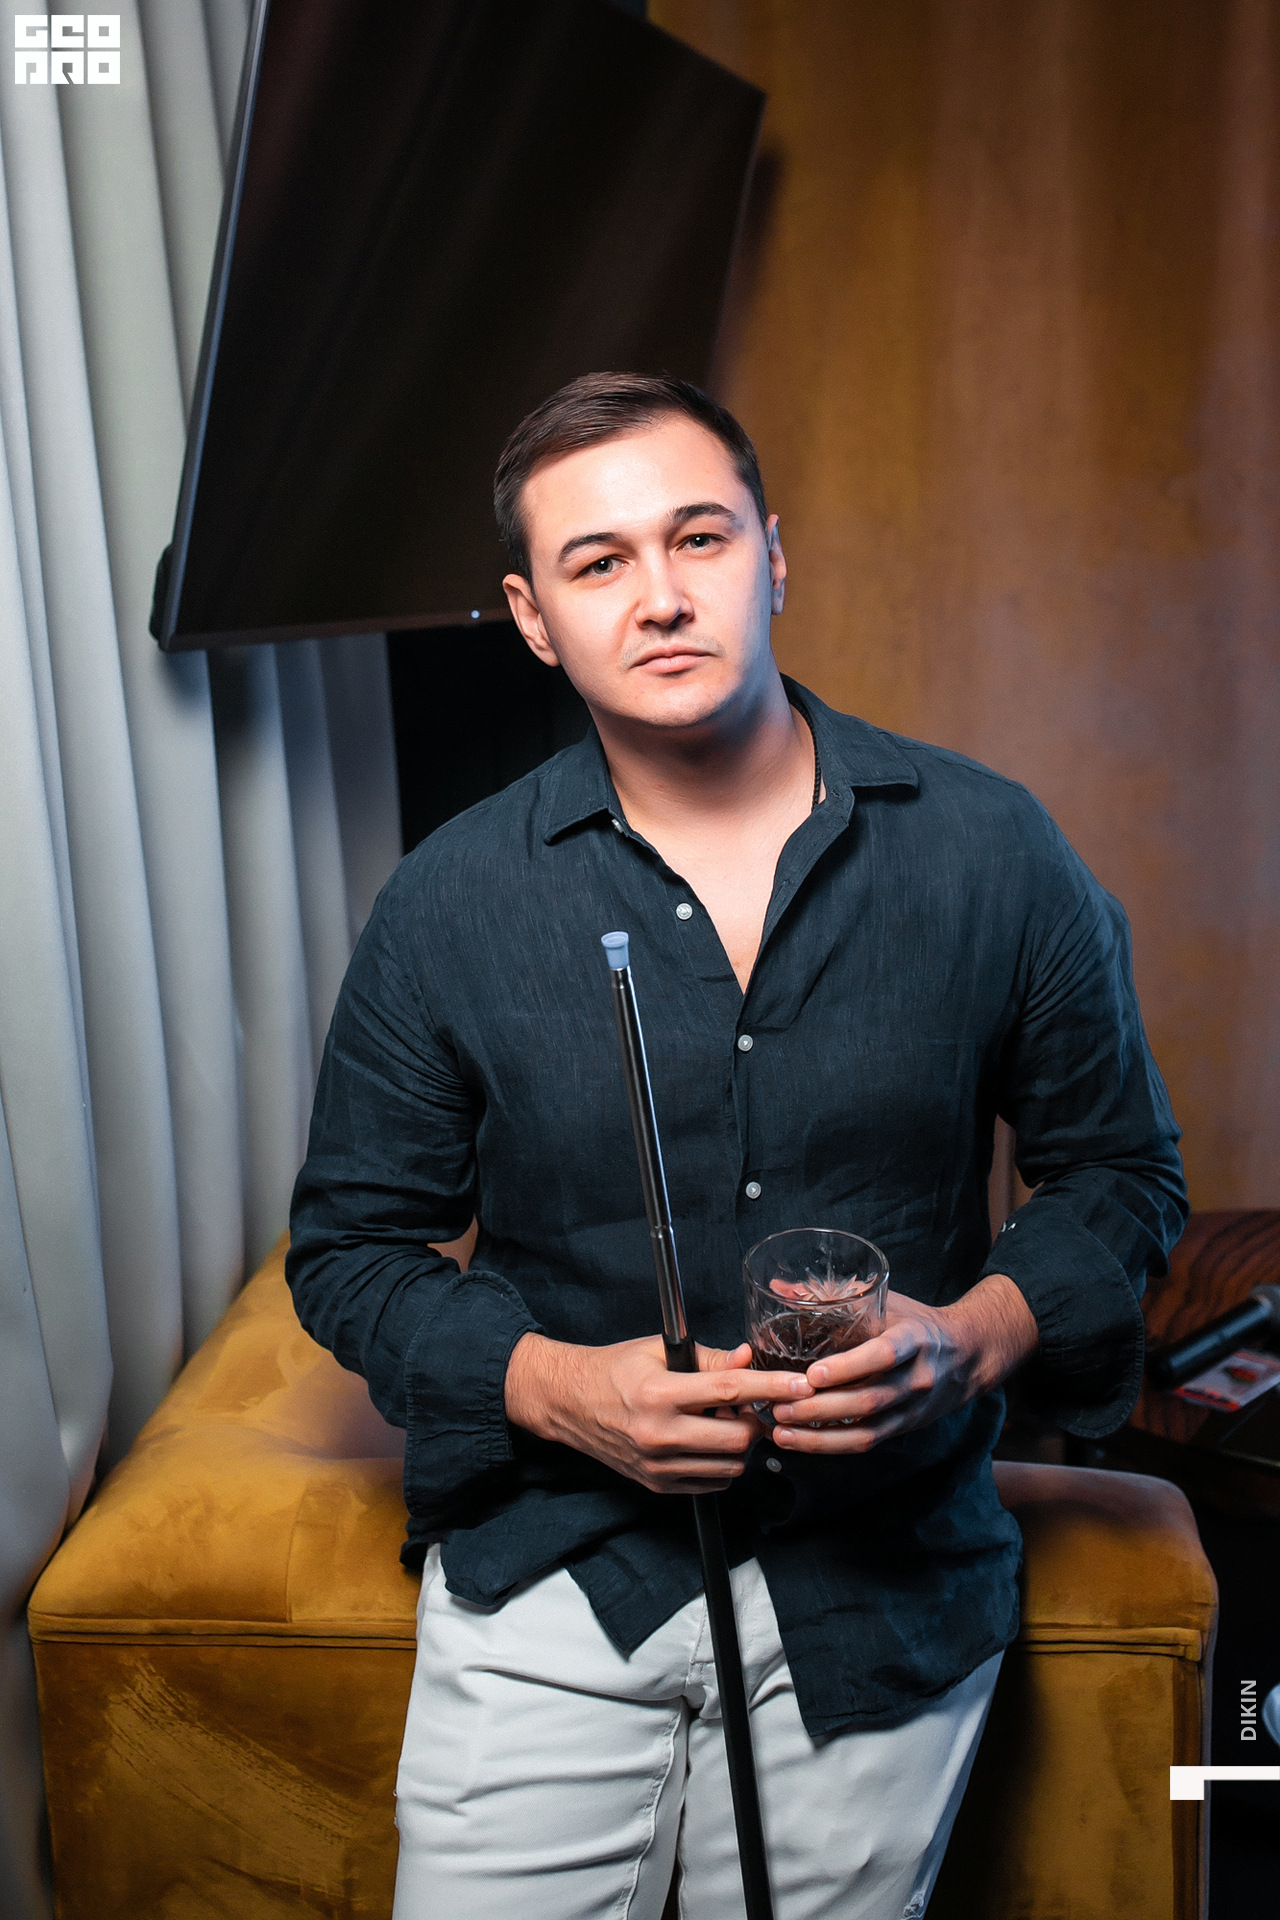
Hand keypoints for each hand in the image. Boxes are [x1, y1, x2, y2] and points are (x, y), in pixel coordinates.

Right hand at [505, 1332, 813, 1494]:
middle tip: (752, 1406)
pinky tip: (709, 1441)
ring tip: (725, 1421)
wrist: (569, 1403)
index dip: (771, 1387)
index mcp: (659, 1393)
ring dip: (740, 1445)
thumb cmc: (614, 1369)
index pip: (730, 1390)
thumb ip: (708, 1358)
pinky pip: (711, 1483)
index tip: (801, 1385)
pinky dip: (721, 1465)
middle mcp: (658, 1434)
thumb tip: (749, 1359)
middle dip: (756, 1422)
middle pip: (737, 1439)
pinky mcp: (657, 1485)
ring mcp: (657, 1465)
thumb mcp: (659, 1351)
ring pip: (729, 1467)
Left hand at [770, 1273, 1038, 1455]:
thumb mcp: (888, 1302)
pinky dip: (832, 1445)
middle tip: (780, 1405)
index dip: (848, 1367)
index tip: (813, 1374)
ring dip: (820, 1435)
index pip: (883, 1355)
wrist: (969, 1354)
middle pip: (869, 1400)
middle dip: (822, 1408)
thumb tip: (780, 1289)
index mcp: (915, 1339)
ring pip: (866, 1430)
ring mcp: (912, 1407)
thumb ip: (837, 1296)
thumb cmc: (917, 1322)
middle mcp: (917, 1377)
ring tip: (782, 1430)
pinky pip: (867, 1442)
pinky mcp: (904, 1426)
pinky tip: (802, 1441)